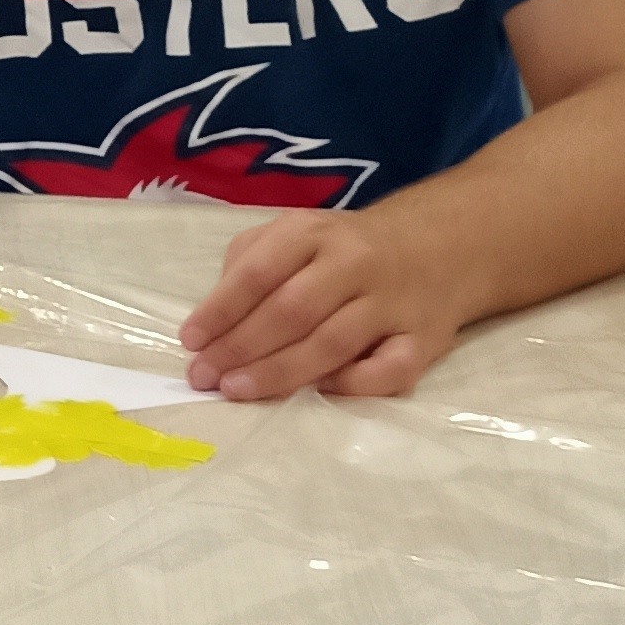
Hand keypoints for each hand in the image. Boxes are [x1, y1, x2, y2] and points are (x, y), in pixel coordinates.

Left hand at [180, 211, 464, 400]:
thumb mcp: (291, 235)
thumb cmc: (339, 250)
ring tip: (237, 390)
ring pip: (333, 343)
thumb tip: (214, 320)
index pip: (258, 272)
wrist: (433, 247)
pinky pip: (392, 369)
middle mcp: (354, 262)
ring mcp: (392, 302)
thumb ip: (249, 264)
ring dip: (280, 372)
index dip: (220, 309)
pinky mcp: (424, 338)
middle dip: (241, 347)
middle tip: (205, 377)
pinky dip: (354, 385)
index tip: (191, 342)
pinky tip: (319, 392)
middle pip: (292, 311)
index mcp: (312, 232)